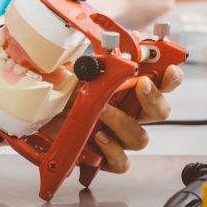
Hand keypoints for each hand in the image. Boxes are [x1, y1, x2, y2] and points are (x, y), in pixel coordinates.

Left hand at [41, 64, 183, 174]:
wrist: (35, 120)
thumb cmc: (59, 94)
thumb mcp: (75, 71)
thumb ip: (96, 60)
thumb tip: (112, 44)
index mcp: (127, 91)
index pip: (160, 83)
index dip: (171, 77)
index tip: (170, 69)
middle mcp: (128, 114)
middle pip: (160, 112)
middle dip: (154, 98)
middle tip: (142, 85)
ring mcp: (118, 138)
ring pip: (140, 138)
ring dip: (123, 121)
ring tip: (103, 109)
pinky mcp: (105, 159)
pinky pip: (122, 162)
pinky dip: (113, 150)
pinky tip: (99, 136)